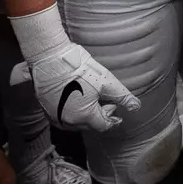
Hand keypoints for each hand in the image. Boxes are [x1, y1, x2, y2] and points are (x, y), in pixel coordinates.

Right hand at [11, 43, 139, 131]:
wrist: (51, 57)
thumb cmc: (79, 68)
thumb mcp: (106, 82)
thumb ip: (122, 96)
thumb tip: (136, 106)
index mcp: (84, 117)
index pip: (103, 125)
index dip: (111, 116)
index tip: (113, 105)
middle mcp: (67, 121)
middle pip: (89, 125)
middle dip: (99, 115)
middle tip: (104, 100)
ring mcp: (54, 116)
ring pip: (75, 123)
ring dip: (85, 115)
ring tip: (91, 99)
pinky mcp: (46, 109)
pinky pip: (62, 117)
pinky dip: (72, 112)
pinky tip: (76, 99)